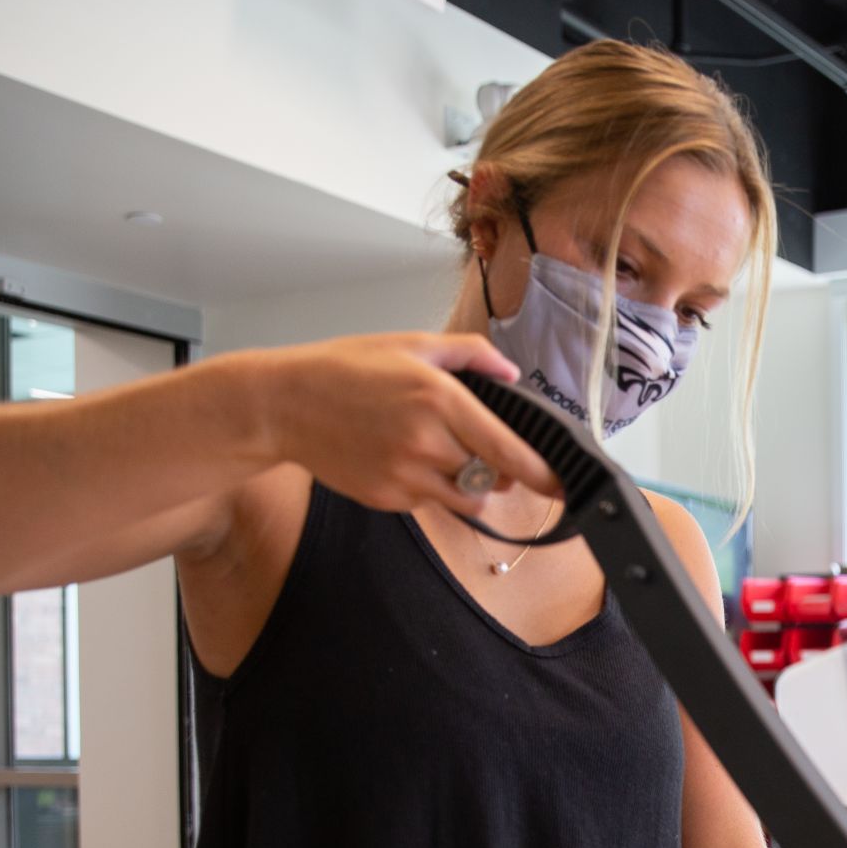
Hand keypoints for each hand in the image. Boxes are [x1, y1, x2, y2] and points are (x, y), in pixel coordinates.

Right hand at [258, 332, 556, 515]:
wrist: (283, 404)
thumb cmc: (344, 370)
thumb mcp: (410, 345)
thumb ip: (469, 355)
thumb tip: (509, 373)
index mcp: (440, 399)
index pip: (507, 449)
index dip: (542, 474)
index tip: (564, 486)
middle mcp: (427, 442)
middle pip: (492, 478)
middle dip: (497, 469)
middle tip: (477, 446)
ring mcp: (405, 476)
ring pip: (464, 498)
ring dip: (467, 483)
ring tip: (437, 451)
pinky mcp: (387, 498)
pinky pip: (429, 502)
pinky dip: (430, 487)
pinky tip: (401, 457)